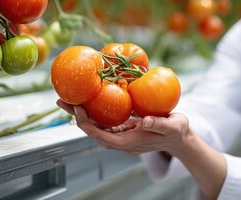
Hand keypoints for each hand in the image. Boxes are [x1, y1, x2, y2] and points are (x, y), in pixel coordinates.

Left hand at [56, 99, 188, 155]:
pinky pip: (104, 120)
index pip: (101, 136)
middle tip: (61, 101)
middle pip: (92, 130)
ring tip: (68, 98)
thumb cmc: (176, 131)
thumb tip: (144, 121)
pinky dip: (94, 110)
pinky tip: (88, 98)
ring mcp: (121, 135)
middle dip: (77, 116)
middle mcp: (120, 141)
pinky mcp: (123, 128)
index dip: (87, 124)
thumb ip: (158, 124)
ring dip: (82, 112)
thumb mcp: (171, 126)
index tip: (78, 108)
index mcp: (128, 142)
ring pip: (96, 125)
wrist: (180, 137)